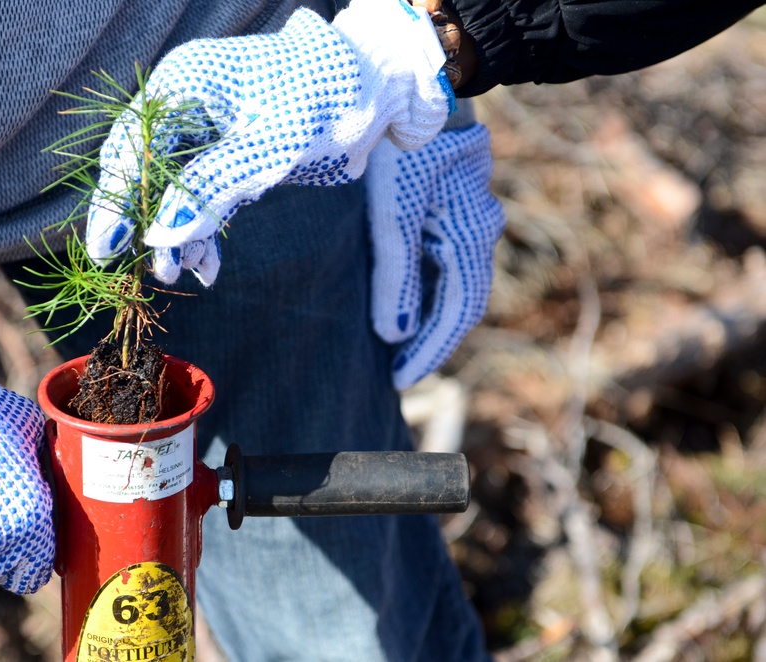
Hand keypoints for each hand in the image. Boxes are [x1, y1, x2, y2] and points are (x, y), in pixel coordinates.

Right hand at [87, 0, 454, 285]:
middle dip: (148, 225)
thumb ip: (210, 189)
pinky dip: (204, 228)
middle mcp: (185, 105)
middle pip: (145, 171)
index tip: (106, 252)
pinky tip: (207, 266)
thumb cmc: (323, 99)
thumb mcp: (268, 148)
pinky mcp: (229, 153)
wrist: (376, 86)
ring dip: (178, 234)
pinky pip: (203, 195)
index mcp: (183, 86)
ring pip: (174, 190)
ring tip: (181, 276)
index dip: (116, 202)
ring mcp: (207, 130)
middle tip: (151, 273)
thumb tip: (158, 238)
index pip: (131, 149)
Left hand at [365, 122, 504, 389]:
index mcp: (470, 235)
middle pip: (459, 302)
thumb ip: (393, 275)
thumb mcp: (391, 213)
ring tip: (394, 345)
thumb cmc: (401, 147)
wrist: (417, 85)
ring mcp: (470, 216)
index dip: (430, 351)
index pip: (457, 312)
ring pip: (452, 281)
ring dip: (426, 314)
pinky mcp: (452, 205)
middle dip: (429, 339)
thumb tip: (393, 334)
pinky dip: (424, 286)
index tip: (400, 380)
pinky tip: (401, 299)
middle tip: (395, 369)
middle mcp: (479, 229)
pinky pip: (444, 259)